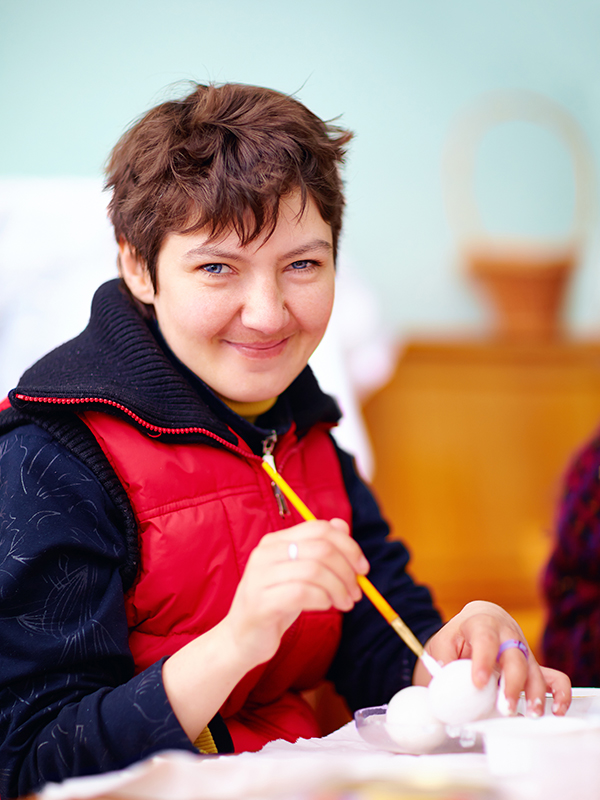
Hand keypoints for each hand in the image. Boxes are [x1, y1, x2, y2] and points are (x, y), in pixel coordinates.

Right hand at [222, 517, 369, 669]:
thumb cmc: (277, 603)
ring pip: (315, 571)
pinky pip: (302, 593)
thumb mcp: (300, 573)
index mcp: (275, 541)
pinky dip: (323, 599)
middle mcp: (265, 553)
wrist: (243, 638)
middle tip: (356, 592)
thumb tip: (342, 525)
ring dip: (339, 588)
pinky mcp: (261, 602)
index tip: (362, 568)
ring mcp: (260, 577)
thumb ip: (319, 549)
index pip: (319, 528)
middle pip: (321, 549)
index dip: (348, 546)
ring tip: (345, 603)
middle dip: (347, 571)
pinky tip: (326, 607)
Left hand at [414, 600, 570, 715]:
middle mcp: (507, 634)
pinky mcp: (533, 665)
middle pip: (515, 656)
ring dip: (534, 693)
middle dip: (511, 684)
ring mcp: (523, 649)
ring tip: (529, 714)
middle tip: (505, 707)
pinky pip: (554, 677)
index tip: (478, 682)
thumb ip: (443, 661)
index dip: (483, 661)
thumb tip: (444, 686)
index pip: (485, 639)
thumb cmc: (459, 635)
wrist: (477, 621)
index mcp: (481, 623)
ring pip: (535, 669)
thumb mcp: (443, 642)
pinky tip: (556, 710)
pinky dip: (559, 693)